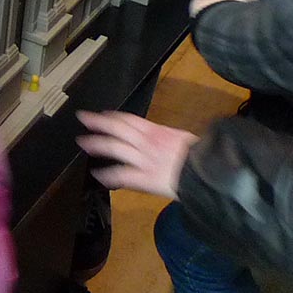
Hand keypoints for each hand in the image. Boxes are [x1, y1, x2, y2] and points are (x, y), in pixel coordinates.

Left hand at [77, 110, 197, 200]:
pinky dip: (108, 175)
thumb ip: (168, 138)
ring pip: (116, 148)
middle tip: (82, 118)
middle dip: (98, 122)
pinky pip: (123, 175)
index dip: (114, 116)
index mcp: (158, 132)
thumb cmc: (202, 157)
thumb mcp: (185, 140)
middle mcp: (147, 143)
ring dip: (97, 144)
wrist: (210, 174)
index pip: (130, 120)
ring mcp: (145, 160)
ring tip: (83, 142)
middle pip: (117, 128)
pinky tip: (98, 175)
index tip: (102, 114)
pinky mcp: (146, 178)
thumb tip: (162, 137)